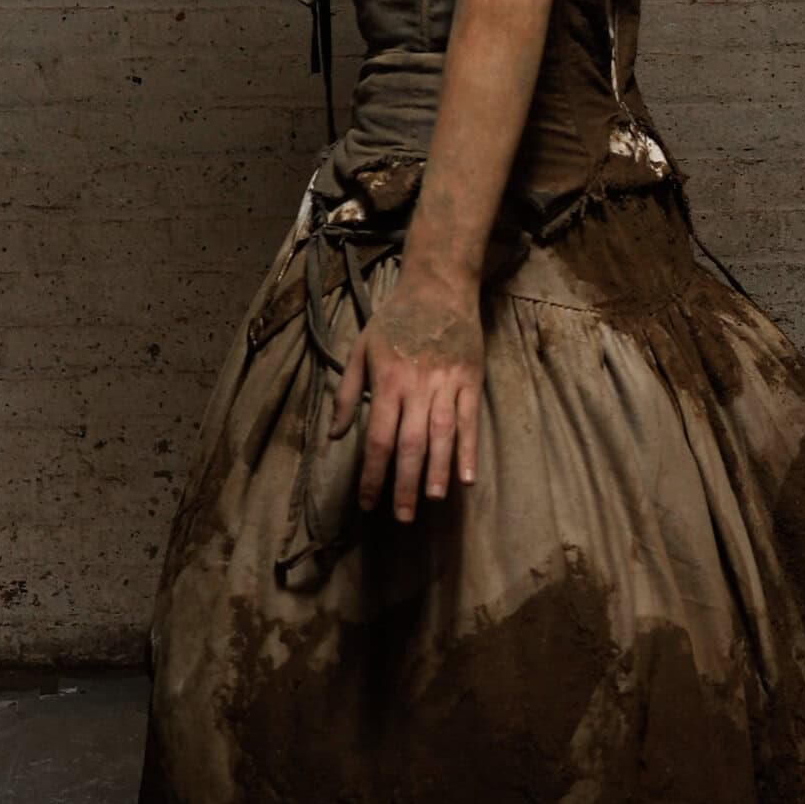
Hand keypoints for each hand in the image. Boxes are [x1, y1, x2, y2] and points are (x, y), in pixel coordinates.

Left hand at [328, 274, 483, 522]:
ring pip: (442, 436)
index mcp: (386, 380)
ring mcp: (446, 383)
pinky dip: (469, 450)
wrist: (438, 286)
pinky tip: (467, 477)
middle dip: (405, 483)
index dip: (372, 473)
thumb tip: (334, 435)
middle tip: (402, 517)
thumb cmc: (394, 319)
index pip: (377, 437)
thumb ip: (346, 394)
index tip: (367, 501)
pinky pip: (471, 421)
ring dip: (437, 472)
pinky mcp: (470, 380)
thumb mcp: (360, 349)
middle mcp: (416, 386)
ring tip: (431, 501)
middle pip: (410, 444)